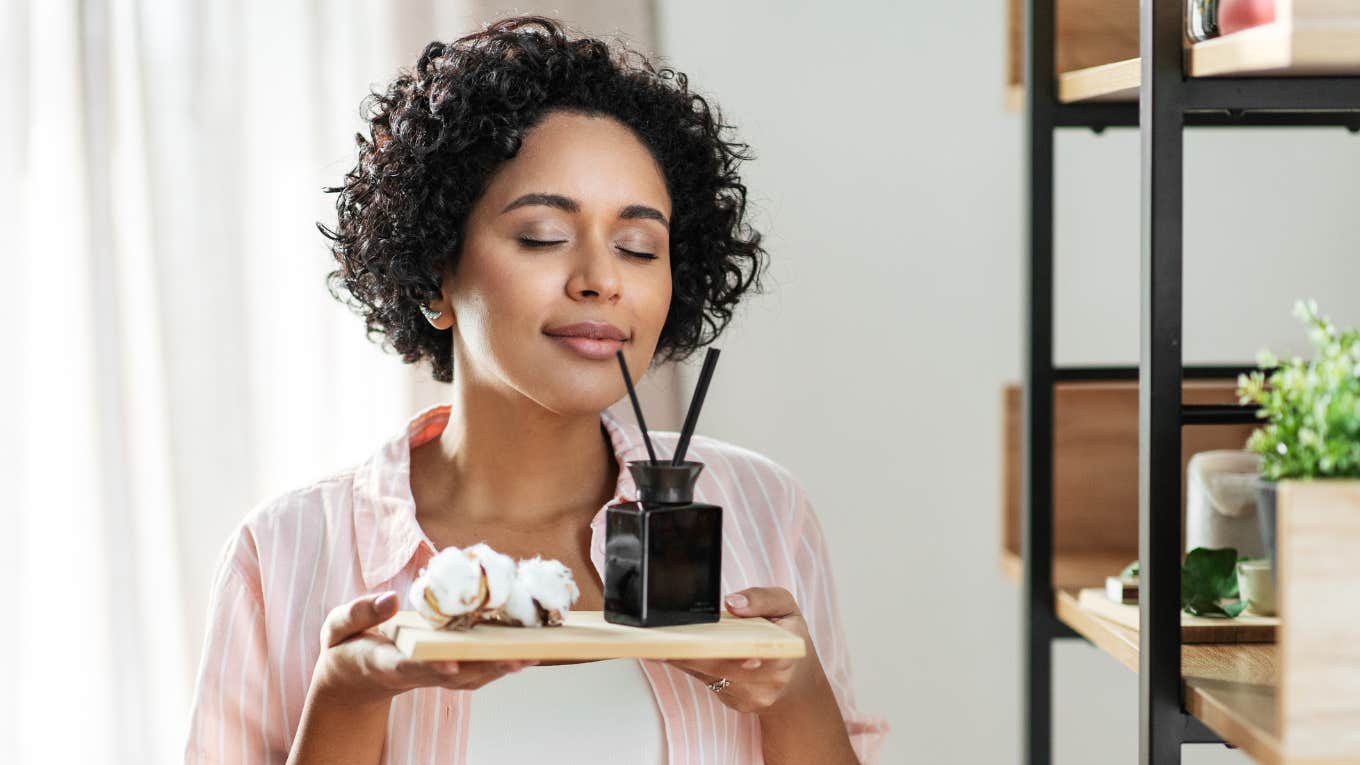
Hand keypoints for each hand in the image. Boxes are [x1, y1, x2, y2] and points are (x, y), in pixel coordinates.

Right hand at [311, 591, 537, 704]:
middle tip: (519, 657)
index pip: (409, 666)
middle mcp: (413, 674)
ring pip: (471, 677)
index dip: (431, 665)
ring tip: (535, 652)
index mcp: (383, 664)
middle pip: (454, 675)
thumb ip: (360, 613)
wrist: (354, 678)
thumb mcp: (337, 628)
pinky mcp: (445, 671)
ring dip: (502, 667)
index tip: (451, 662)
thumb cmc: (347, 647)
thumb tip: (390, 599)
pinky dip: (500, 662)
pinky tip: (526, 648)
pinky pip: (476, 670)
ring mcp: (431, 676)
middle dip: (486, 667)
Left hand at [663, 587, 819, 715]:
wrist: (798, 681)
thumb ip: (762, 598)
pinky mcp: (734, 702)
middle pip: (721, 666)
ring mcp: (751, 696)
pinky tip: (673, 652)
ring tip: (658, 642)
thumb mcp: (786, 606)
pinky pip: (707, 681)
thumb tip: (732, 602)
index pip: (756, 653)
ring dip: (683, 658)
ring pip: (709, 675)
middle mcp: (769, 681)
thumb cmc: (789, 637)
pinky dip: (690, 665)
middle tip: (661, 638)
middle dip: (690, 651)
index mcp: (785, 652)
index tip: (702, 644)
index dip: (727, 650)